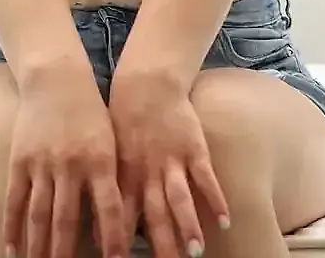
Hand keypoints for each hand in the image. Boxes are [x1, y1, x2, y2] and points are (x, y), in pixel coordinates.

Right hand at [4, 71, 128, 257]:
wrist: (57, 79)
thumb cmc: (92, 114)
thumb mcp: (111, 144)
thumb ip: (111, 181)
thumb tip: (112, 226)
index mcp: (100, 161)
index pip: (108, 208)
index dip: (112, 238)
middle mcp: (71, 165)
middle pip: (67, 220)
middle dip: (66, 255)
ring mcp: (42, 163)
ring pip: (39, 215)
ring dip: (38, 248)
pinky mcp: (19, 160)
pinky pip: (15, 200)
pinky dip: (12, 227)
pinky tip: (12, 250)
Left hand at [108, 73, 229, 257]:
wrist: (146, 83)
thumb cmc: (124, 122)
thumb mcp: (110, 156)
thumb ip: (112, 191)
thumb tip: (99, 228)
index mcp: (124, 177)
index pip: (120, 216)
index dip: (119, 241)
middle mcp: (148, 173)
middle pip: (154, 216)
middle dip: (161, 245)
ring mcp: (172, 161)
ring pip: (180, 199)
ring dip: (187, 226)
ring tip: (195, 252)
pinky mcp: (194, 149)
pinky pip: (206, 178)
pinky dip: (216, 199)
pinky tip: (225, 220)